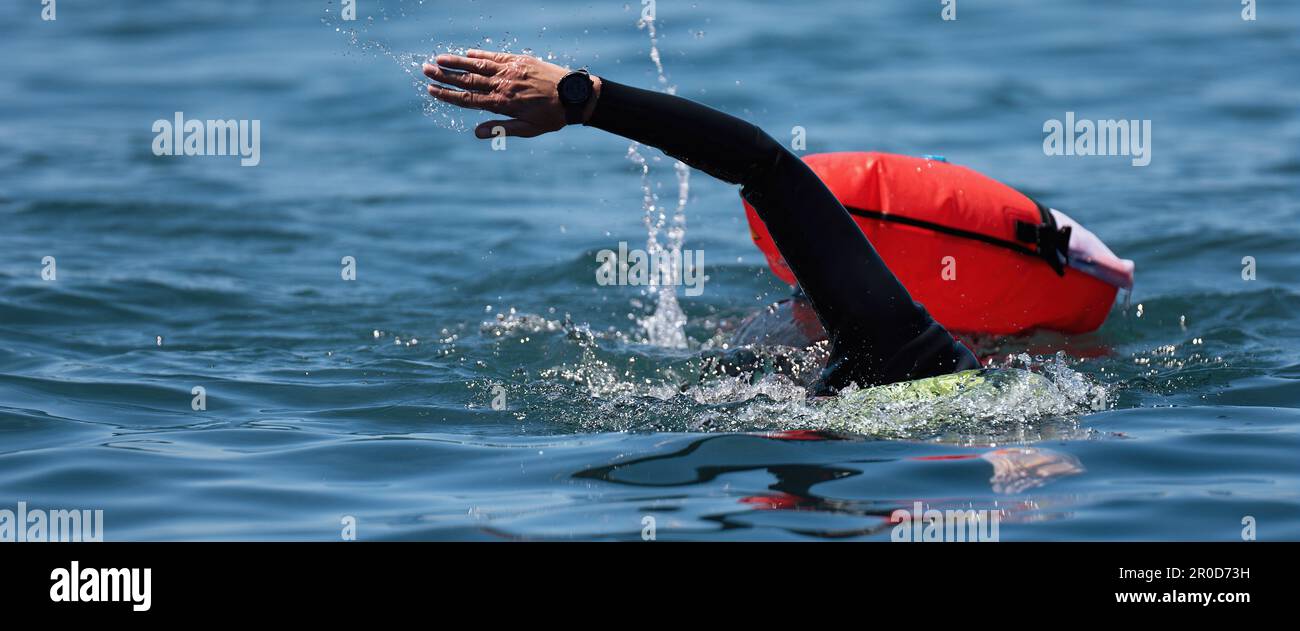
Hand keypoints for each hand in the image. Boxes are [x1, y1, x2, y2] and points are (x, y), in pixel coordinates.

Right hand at [422, 50, 600, 138]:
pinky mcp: (519, 60)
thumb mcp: (528, 129)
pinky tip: (467, 52)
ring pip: (478, 65)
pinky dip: (480, 54)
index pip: (468, 99)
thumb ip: (501, 129)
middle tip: (425, 70)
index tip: (432, 90)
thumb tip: (476, 133)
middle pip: (468, 79)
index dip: (448, 95)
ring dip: (457, 61)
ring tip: (438, 59)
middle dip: (445, 75)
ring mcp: (510, 71)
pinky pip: (495, 56)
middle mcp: (502, 85)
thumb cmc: (552, 116)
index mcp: (502, 103)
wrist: (574, 96)